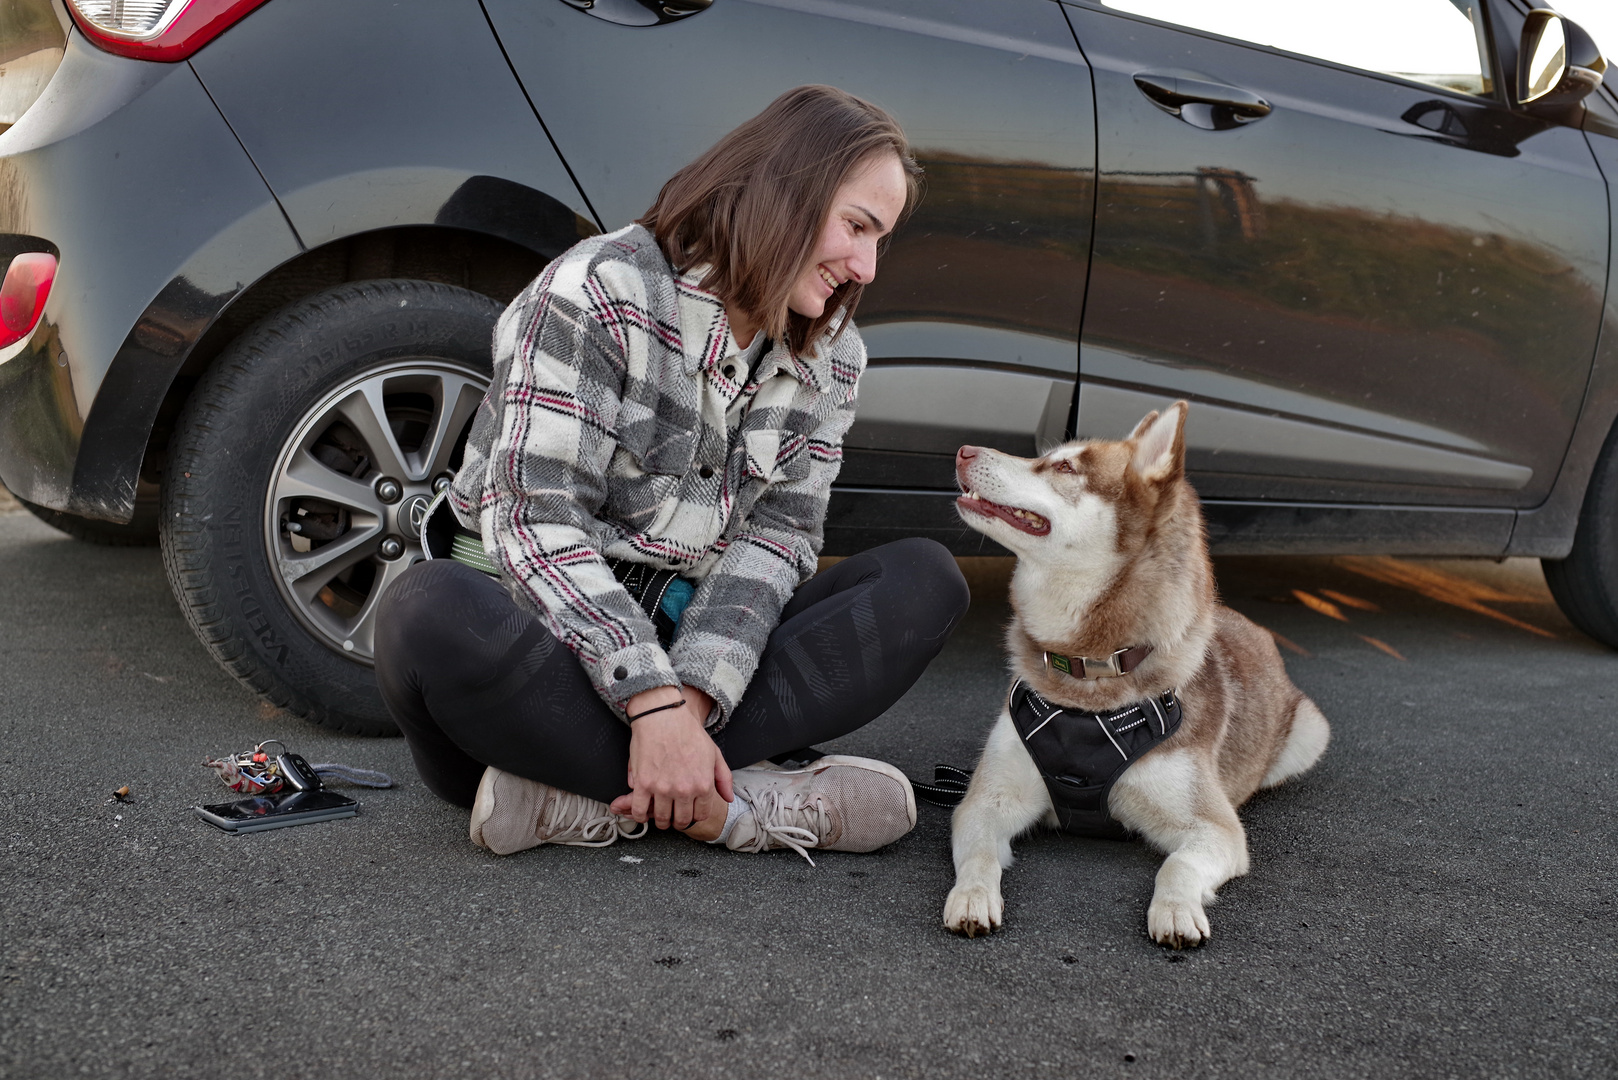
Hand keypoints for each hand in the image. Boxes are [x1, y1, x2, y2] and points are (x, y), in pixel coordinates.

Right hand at [610, 686, 731, 830]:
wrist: (663, 716)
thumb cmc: (688, 732)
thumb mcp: (714, 753)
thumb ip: (723, 778)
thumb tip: (727, 798)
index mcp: (703, 784)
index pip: (700, 815)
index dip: (694, 816)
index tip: (688, 813)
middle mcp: (684, 790)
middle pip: (681, 820)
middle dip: (678, 821)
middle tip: (673, 816)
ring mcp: (663, 789)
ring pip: (661, 819)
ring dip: (660, 821)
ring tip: (659, 816)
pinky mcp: (643, 784)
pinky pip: (640, 810)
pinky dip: (640, 816)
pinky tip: (642, 814)